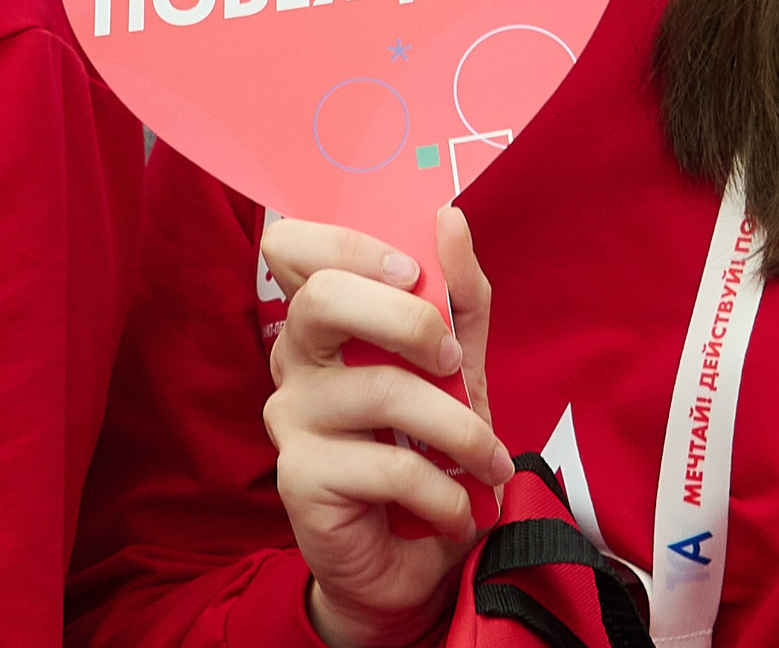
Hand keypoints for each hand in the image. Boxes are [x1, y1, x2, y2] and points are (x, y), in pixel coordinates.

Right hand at [262, 209, 510, 647]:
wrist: (412, 558)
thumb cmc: (427, 448)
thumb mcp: (458, 365)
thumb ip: (458, 295)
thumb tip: (449, 220)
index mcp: (322, 318)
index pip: (290, 246)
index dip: (348, 244)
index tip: (410, 271)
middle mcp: (294, 359)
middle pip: (322, 299)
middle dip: (407, 319)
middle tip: (454, 359)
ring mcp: (290, 419)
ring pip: (379, 390)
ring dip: (458, 429)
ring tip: (488, 462)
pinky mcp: (299, 479)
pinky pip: (390, 466)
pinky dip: (445, 490)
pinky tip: (458, 507)